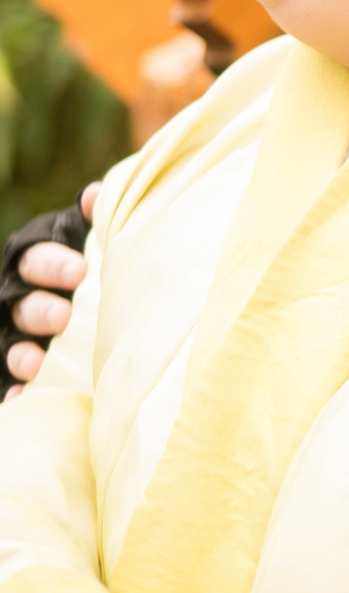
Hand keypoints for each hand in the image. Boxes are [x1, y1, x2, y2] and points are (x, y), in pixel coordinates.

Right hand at [2, 185, 96, 400]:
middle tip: (63, 315)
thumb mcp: (91, 242)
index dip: (50, 261)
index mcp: (39, 261)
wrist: (89, 307)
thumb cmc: (89, 267)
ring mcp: (12, 329)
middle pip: (17, 297)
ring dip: (18, 350)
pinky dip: (8, 387)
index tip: (80, 270)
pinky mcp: (9, 364)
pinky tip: (17, 398)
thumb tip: (93, 195)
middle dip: (37, 307)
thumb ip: (95, 219)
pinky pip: (0, 377)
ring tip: (35, 362)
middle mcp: (18, 293)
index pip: (33, 253)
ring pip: (6, 337)